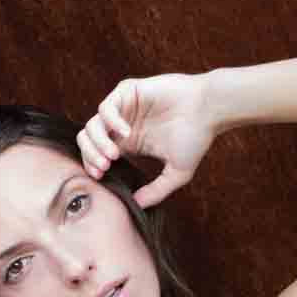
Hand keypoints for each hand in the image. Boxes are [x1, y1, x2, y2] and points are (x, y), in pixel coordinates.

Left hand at [76, 72, 222, 208]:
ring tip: (114, 154)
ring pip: (92, 124)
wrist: (210, 109)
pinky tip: (126, 133)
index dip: (92, 165)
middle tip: (105, 167)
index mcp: (127, 143)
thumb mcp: (177, 172)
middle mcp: (121, 125)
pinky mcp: (128, 91)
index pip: (95, 154)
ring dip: (99, 142)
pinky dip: (111, 122)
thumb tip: (137, 206)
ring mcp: (123, 107)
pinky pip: (106, 107)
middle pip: (87, 140)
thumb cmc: (196, 137)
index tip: (102, 176)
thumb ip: (157, 190)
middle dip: (90, 155)